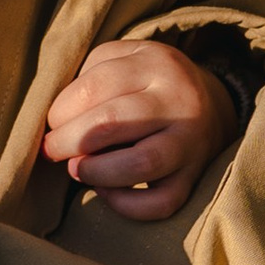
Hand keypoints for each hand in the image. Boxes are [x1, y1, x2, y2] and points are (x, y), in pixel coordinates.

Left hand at [42, 37, 233, 222]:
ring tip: (76, 169)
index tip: (51, 123)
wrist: (213, 107)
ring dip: (95, 171)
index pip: (95, 86)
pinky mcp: (194, 178)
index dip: (60, 110)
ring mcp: (191, 142)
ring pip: (142, 162)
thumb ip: (89, 75)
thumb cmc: (149, 84)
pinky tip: (106, 191)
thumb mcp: (125, 60)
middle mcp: (180, 100)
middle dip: (67, 141)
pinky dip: (125, 205)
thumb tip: (52, 121)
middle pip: (111, 121)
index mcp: (157, 63)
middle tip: (52, 149)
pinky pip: (161, 202)